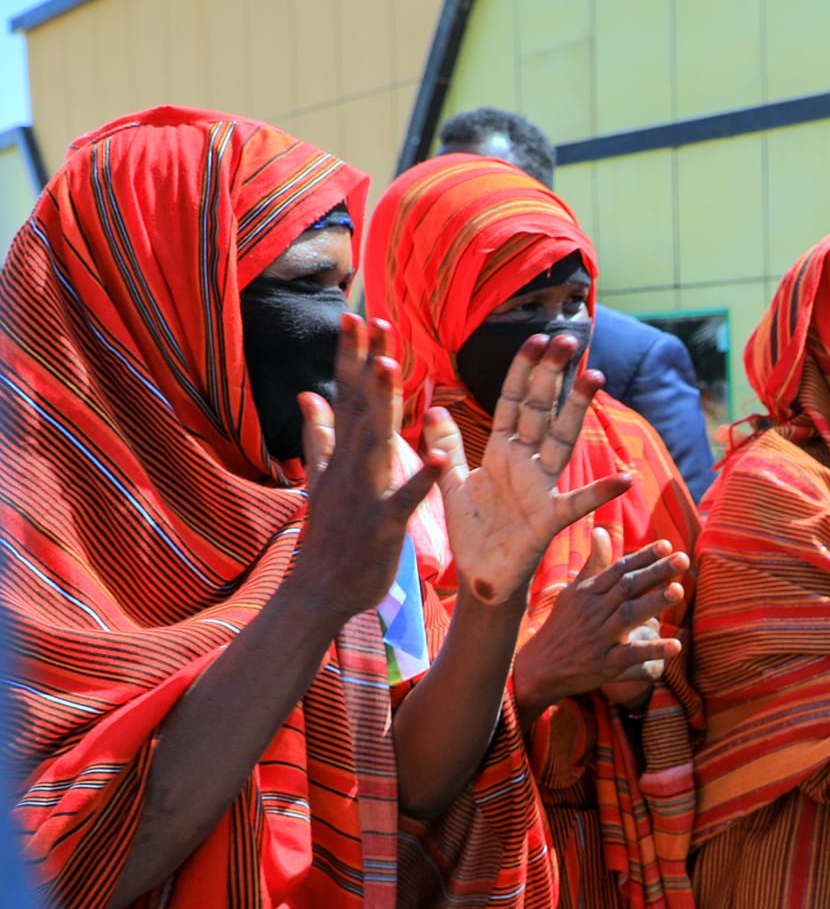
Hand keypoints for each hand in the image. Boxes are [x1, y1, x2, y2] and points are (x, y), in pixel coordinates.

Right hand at [290, 316, 444, 623]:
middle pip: (360, 406)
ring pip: (377, 442)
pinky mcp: (383, 525)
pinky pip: (406, 500)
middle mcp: (351, 467)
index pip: (348, 395)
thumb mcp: (321, 479)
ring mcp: (365, 494)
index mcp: (343, 455)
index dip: (352, 356)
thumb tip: (309, 395)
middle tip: (372, 318)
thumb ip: (319, 435)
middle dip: (366, 363)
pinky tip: (440, 460)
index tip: (357, 315)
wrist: (318, 592)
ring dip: (384, 405)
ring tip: (394, 366)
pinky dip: (422, 481)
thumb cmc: (329, 536)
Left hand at [431, 334, 635, 604]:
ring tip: (595, 377)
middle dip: (552, 375)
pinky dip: (600, 492)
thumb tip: (433, 408)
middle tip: (568, 339)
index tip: (537, 340)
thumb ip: (446, 446)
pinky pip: (577, 503)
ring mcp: (540, 488)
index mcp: (502, 452)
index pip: (513, 402)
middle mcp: (525, 464)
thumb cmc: (473, 533)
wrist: (480, 579)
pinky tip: (624, 478)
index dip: (524, 372)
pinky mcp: (548, 519)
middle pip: (541, 411)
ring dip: (577, 409)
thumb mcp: (451, 483)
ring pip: (561, 440)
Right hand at [511, 529, 687, 720]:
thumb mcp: (574, 592)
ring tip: (679, 590)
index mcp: (589, 592)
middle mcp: (595, 611)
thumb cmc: (563, 625)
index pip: (619, 570)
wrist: (539, 667)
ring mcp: (600, 637)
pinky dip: (652, 650)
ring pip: (629, 615)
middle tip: (682, 559)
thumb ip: (594, 563)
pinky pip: (630, 655)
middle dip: (655, 572)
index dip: (643, 557)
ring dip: (654, 602)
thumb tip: (601, 531)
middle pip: (628, 587)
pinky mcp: (605, 665)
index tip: (667, 545)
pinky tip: (676, 645)